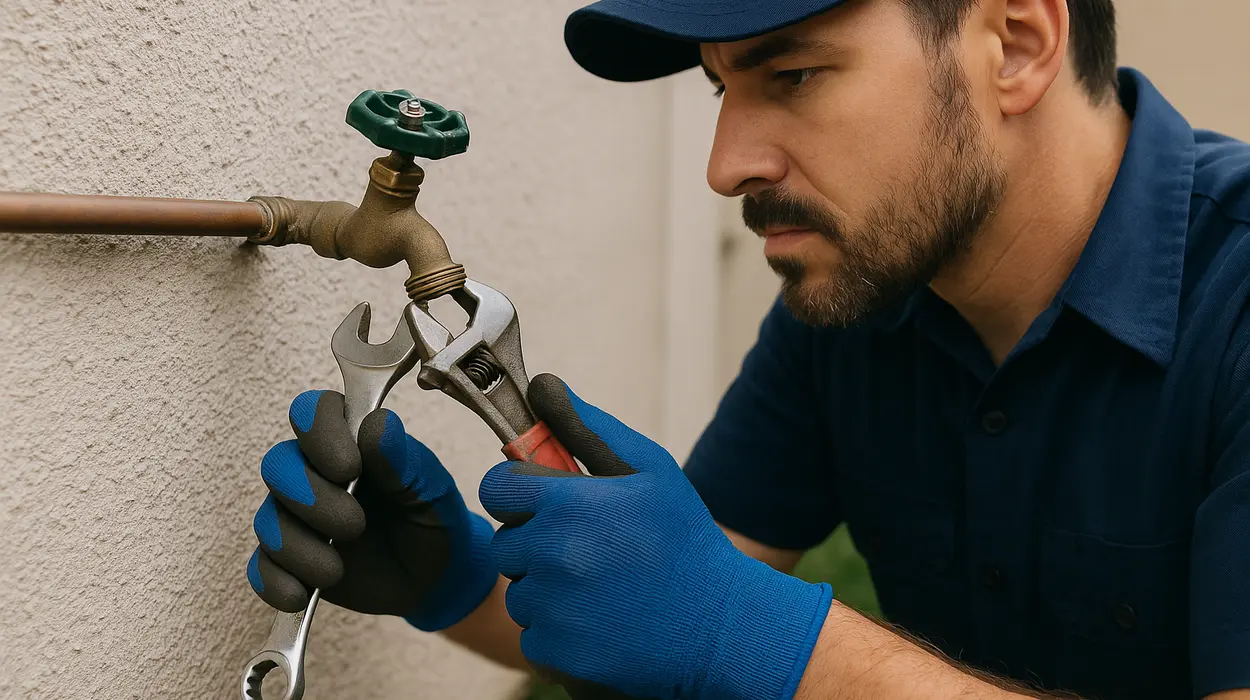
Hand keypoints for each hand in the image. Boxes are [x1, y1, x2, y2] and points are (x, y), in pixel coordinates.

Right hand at [247, 390, 496, 631]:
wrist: (436, 577)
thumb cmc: (433, 518)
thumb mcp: (430, 489)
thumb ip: (403, 460)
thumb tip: (378, 424)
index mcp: (349, 441)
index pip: (312, 411)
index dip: (319, 433)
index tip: (350, 467)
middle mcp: (314, 473)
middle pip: (278, 465)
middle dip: (310, 497)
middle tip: (354, 525)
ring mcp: (297, 517)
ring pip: (267, 519)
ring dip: (298, 546)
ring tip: (336, 569)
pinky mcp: (290, 561)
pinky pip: (262, 568)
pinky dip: (276, 582)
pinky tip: (301, 594)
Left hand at [479, 375, 833, 699]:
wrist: (723, 627)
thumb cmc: (686, 540)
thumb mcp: (649, 470)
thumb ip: (587, 427)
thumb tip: (542, 385)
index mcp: (568, 503)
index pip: (497, 487)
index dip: (520, 493)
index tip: (548, 504)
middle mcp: (552, 554)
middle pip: (506, 542)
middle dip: (536, 542)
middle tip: (589, 549)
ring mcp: (552, 607)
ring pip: (518, 590)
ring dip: (547, 589)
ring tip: (601, 588)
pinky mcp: (556, 651)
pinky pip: (533, 634)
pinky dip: (558, 631)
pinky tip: (601, 621)